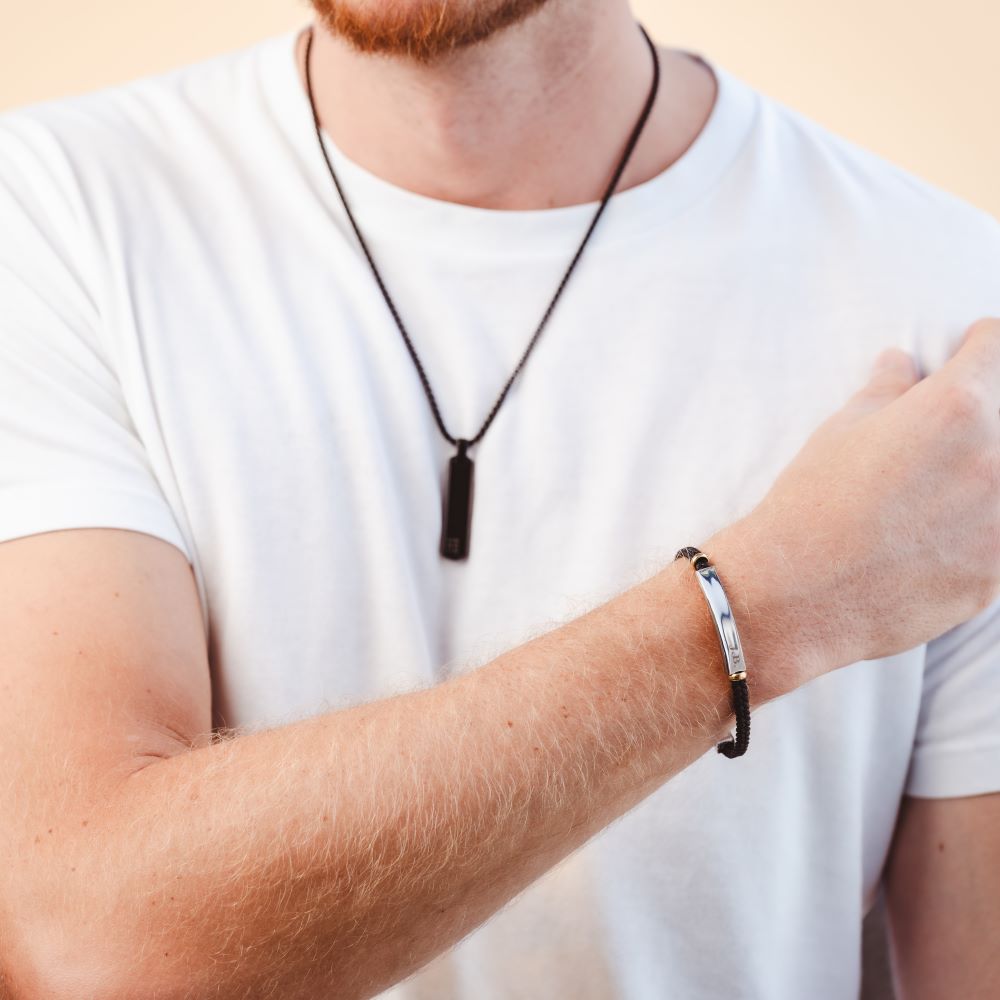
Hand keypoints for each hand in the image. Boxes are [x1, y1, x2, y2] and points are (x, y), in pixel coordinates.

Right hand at [711, 318, 999, 686]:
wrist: (793, 595)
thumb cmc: (808, 505)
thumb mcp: (839, 432)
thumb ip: (886, 392)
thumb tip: (901, 364)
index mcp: (956, 409)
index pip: (997, 346)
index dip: (977, 346)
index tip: (968, 355)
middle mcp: (996, 460)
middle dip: (982, 416)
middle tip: (942, 435)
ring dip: (983, 473)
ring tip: (937, 490)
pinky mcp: (998, 574)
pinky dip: (981, 528)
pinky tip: (934, 535)